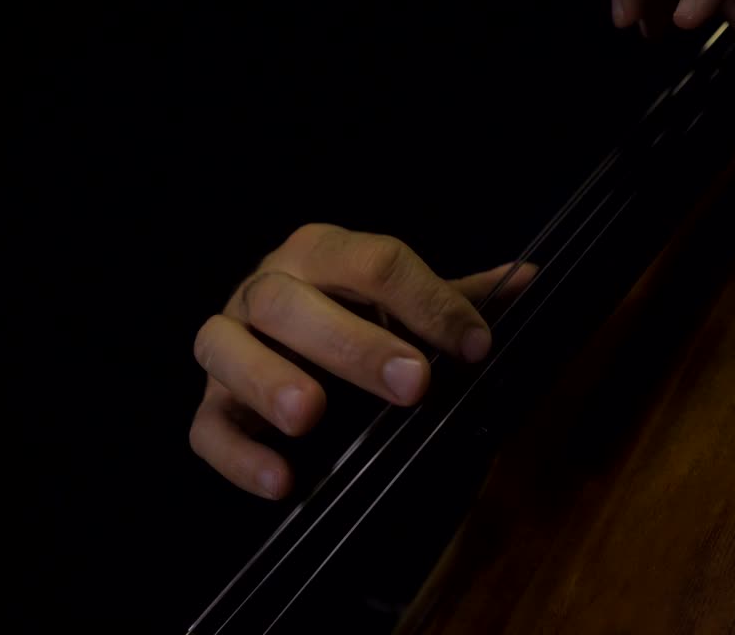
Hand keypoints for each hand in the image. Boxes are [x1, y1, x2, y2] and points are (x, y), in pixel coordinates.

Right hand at [190, 223, 534, 498]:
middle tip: (412, 385)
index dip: (428, 302)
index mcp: (320, 254)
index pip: (371, 261)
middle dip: (353, 343)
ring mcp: (229, 342)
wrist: (286, 339)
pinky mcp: (211, 403)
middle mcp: (265, 287)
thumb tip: (528, 278)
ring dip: (268, 379)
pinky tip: (282, 480)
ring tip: (311, 415)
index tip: (474, 347)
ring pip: (224, 348)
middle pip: (290, 302)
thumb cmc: (356, 317)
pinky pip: (206, 427)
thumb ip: (455, 297)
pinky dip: (238, 454)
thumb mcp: (406, 303)